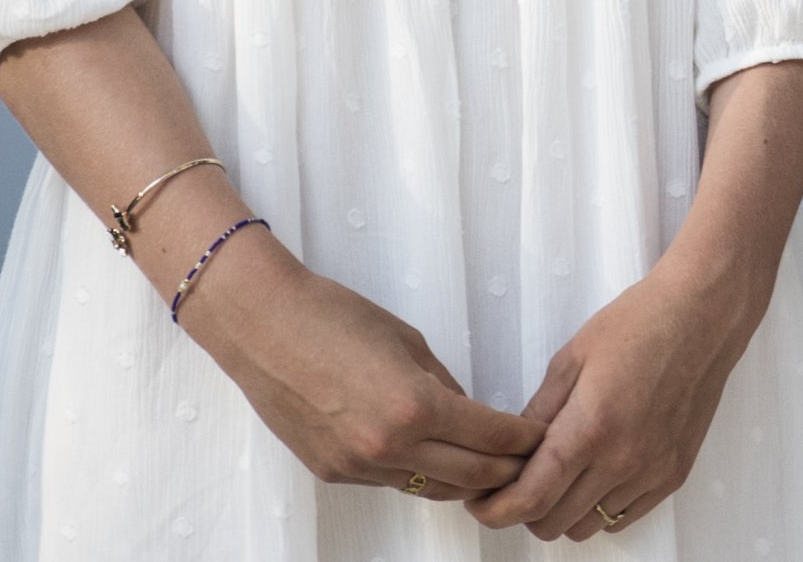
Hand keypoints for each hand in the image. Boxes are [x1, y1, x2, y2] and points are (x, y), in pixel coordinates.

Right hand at [204, 249, 546, 499]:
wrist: (263, 324)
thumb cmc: (333, 314)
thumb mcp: (404, 339)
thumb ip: (441, 383)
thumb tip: (467, 414)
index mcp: (415, 407)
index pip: (490, 438)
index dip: (522, 440)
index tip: (539, 437)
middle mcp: (390, 447)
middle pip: (470, 476)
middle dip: (504, 469)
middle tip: (525, 460)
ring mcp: (360, 467)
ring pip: (430, 487)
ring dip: (461, 478)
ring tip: (483, 465)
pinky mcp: (334, 473)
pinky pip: (390, 481)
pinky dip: (415, 471)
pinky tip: (424, 453)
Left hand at [461, 252, 750, 540]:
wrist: (700, 319)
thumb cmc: (636, 324)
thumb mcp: (572, 356)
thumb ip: (540, 409)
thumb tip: (515, 449)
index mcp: (590, 427)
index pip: (533, 497)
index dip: (498, 509)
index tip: (482, 504)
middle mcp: (622, 462)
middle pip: (555, 522)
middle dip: (526, 508)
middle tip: (518, 478)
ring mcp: (650, 474)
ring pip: (588, 527)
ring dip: (563, 510)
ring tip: (559, 472)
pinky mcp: (672, 478)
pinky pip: (623, 518)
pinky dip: (599, 508)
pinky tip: (594, 474)